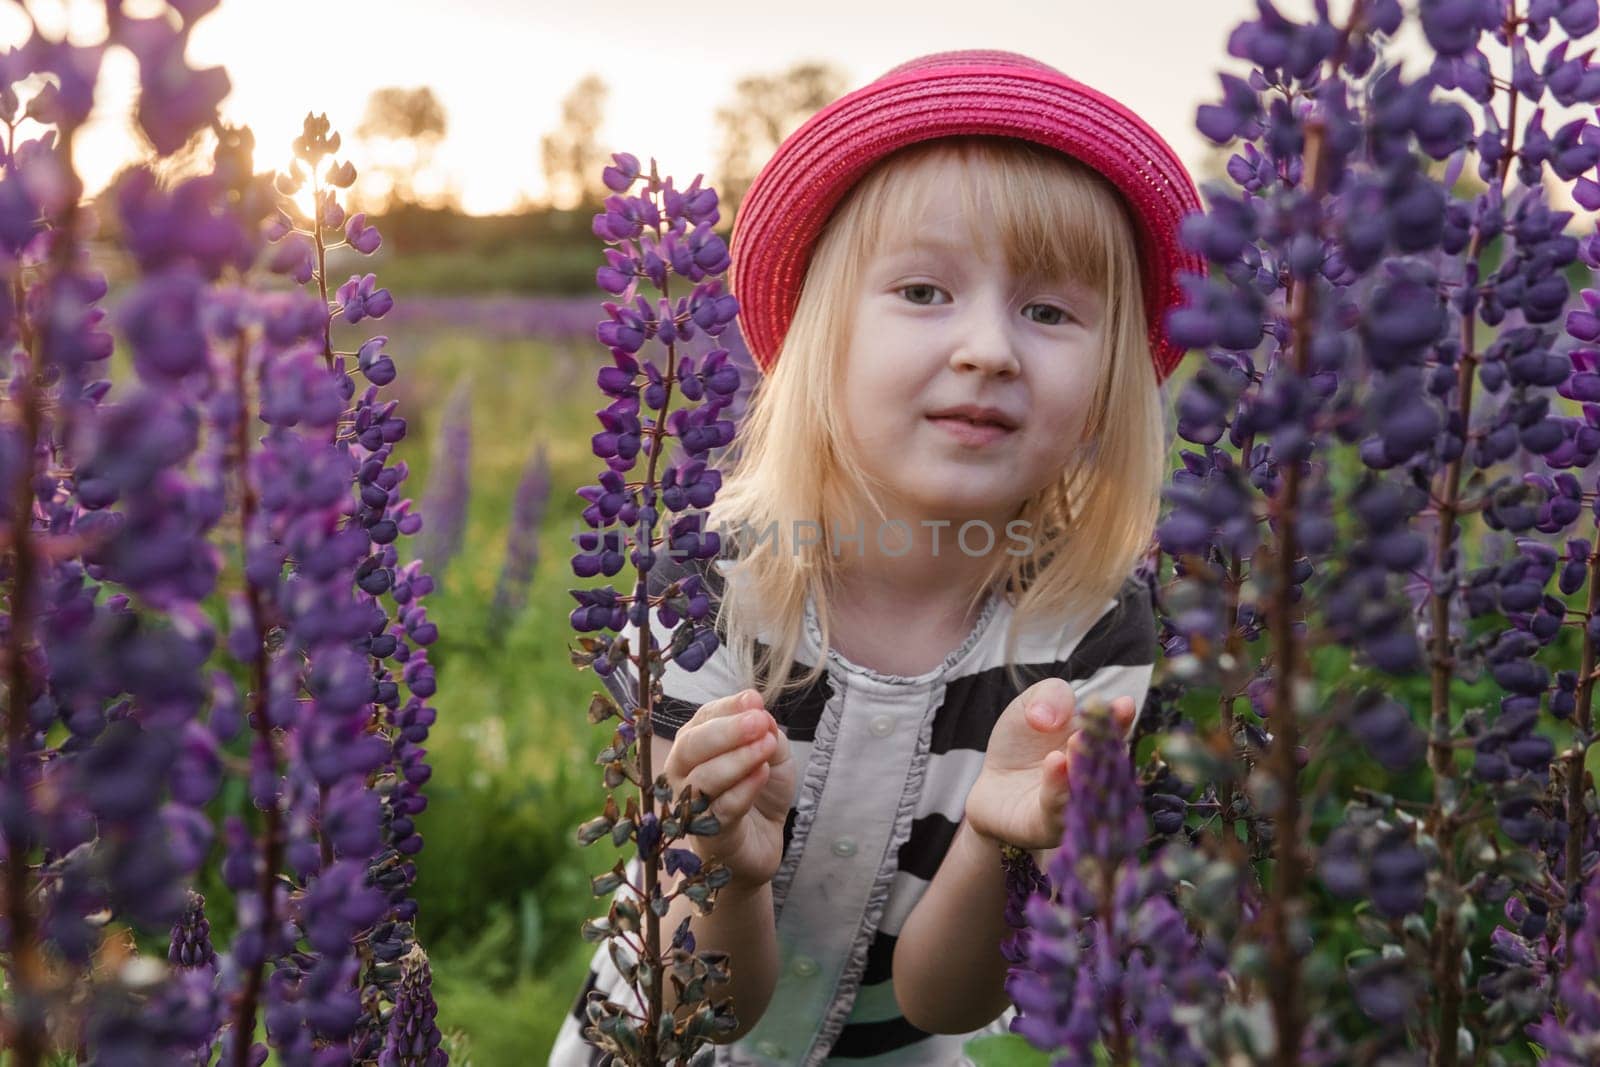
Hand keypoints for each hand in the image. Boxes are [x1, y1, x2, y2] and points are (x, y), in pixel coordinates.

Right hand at [660, 689, 796, 893]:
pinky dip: (743, 789)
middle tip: (759, 722)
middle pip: (691, 746)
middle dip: (726, 731)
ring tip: (766, 745)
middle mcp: (683, 771)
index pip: (703, 718)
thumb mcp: (772, 754)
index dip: (728, 708)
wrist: (763, 842)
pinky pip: (721, 808)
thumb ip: (765, 731)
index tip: (754, 700)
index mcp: (695, 744)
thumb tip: (757, 707)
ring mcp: (689, 804)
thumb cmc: (759, 792)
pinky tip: (761, 774)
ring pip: (703, 778)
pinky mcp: (707, 834)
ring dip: (737, 759)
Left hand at [962, 678, 1137, 850]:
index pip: (1114, 732)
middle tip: (1093, 725)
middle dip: (1102, 744)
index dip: (1120, 718)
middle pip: (1105, 763)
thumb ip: (1050, 696)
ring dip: (1081, 766)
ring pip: (1086, 790)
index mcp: (1096, 747)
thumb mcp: (1029, 706)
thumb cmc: (1018, 743)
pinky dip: (1058, 785)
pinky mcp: (1049, 827)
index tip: (1124, 704)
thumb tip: (1053, 717)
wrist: (989, 784)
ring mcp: (1075, 806)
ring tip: (1073, 743)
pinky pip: (1057, 808)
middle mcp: (1094, 779)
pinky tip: (1055, 763)